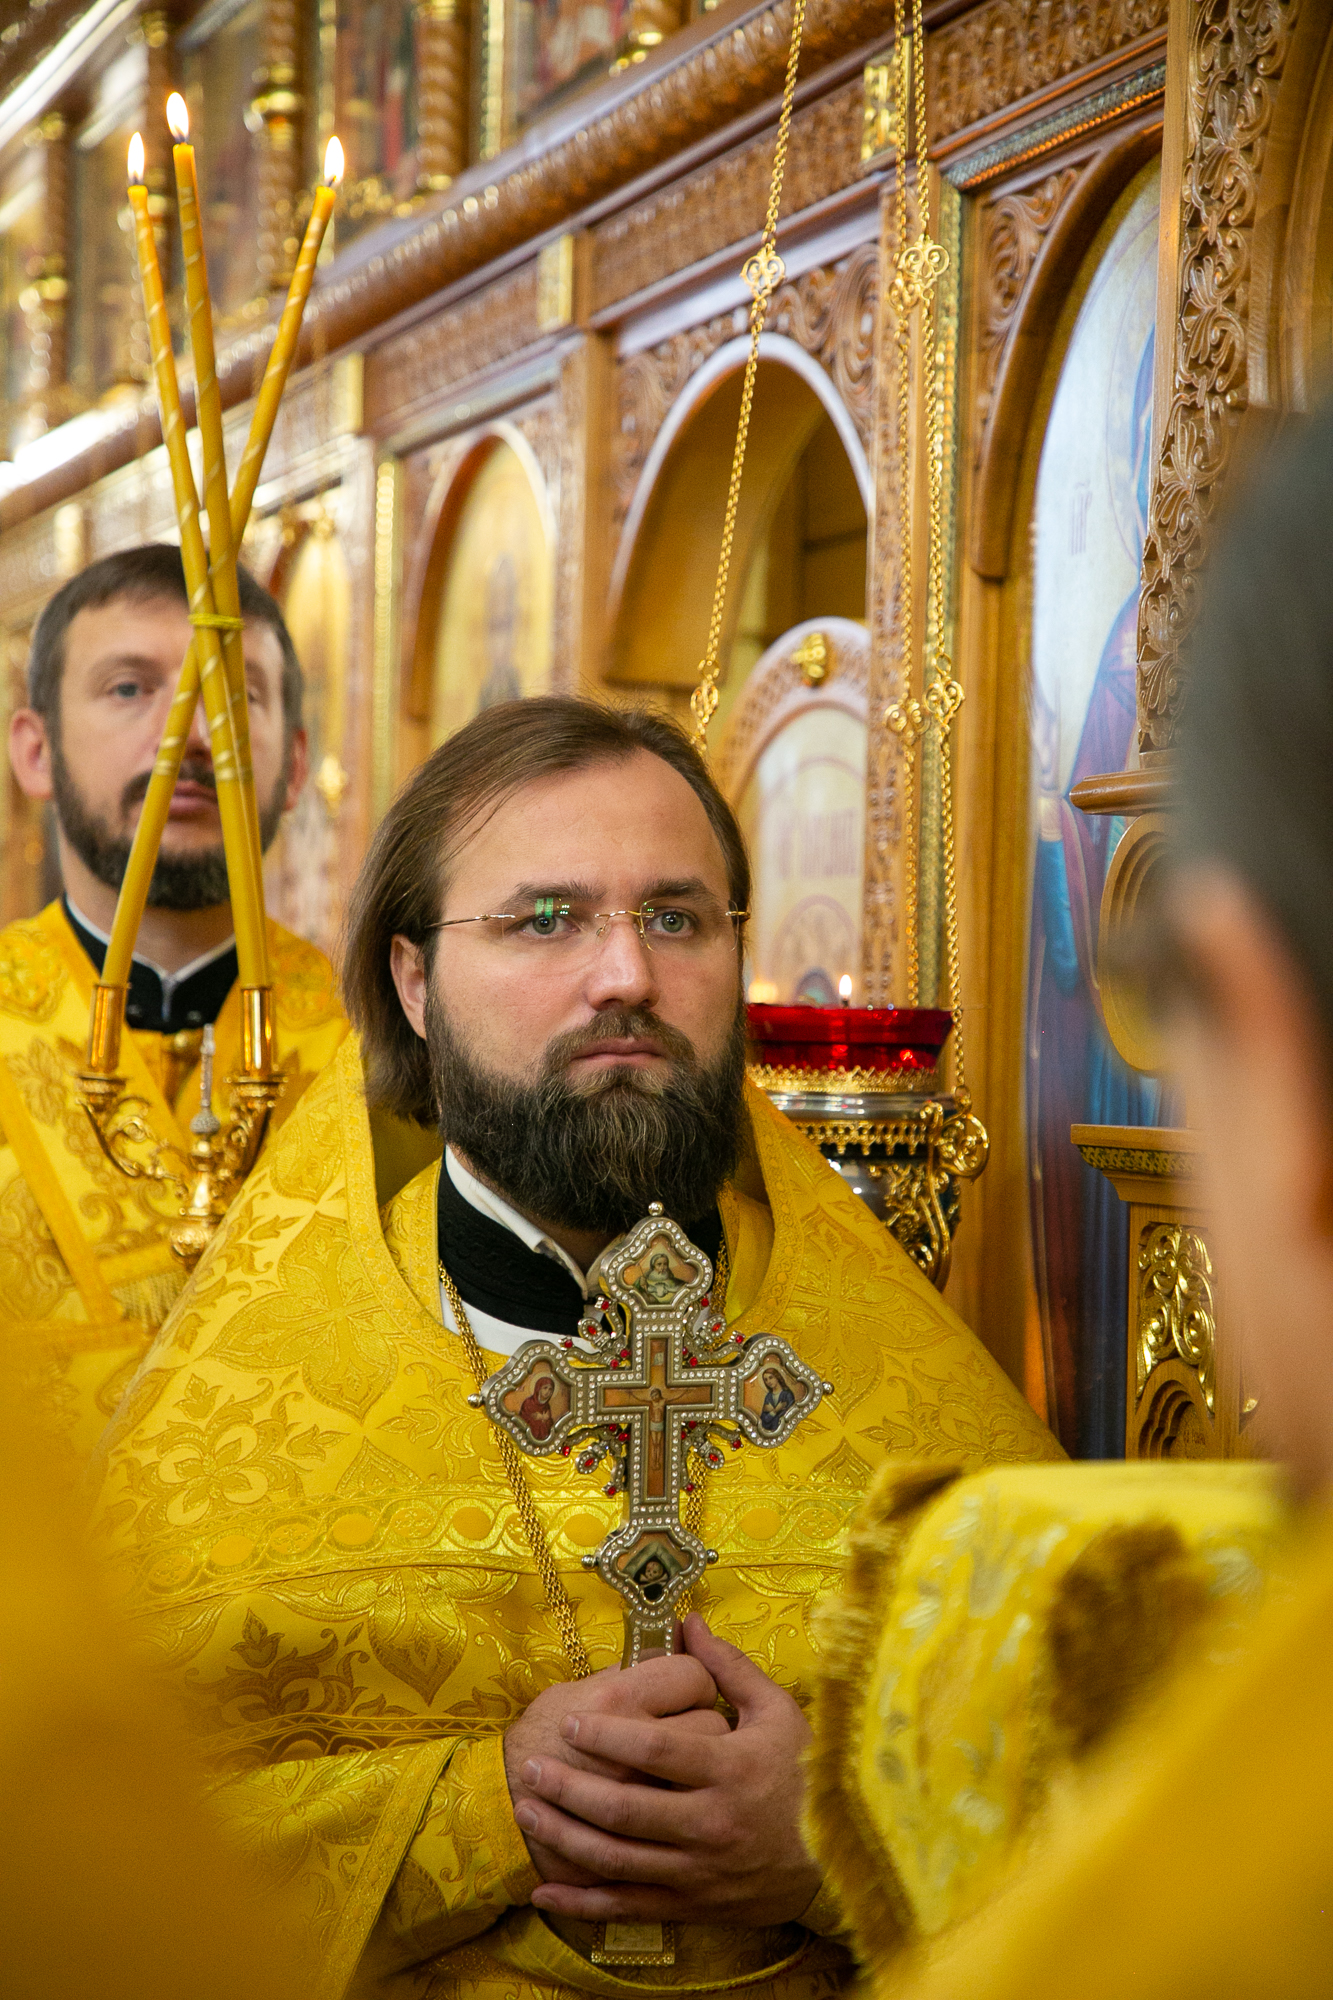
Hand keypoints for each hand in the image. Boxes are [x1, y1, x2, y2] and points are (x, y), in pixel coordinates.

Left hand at [514, 1614, 821, 1927]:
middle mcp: (710, 1825)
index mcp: (730, 1771)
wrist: (835, 1863)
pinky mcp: (692, 1905)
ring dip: (564, 1837)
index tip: (570, 1723)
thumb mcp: (777, 1713)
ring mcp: (698, 1871)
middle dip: (568, 1786)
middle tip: (529, 1765)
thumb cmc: (807, 1776)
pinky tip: (544, 1892)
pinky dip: (582, 1902)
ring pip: (616, 1859)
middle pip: (624, 1808)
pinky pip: (627, 1906)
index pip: (655, 1752)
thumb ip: (728, 1667)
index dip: (607, 1738)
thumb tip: (689, 1621)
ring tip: (527, 1811)